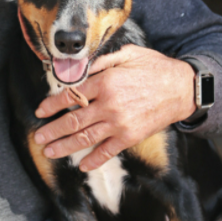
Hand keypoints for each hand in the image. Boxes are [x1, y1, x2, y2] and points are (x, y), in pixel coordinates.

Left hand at [33, 45, 195, 171]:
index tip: (40, 111)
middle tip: (38, 137)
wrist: (183, 88)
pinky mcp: (131, 137)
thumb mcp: (126, 54)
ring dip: (64, 147)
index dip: (52, 105)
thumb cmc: (153, 67)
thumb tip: (78, 67)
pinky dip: (94, 160)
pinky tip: (82, 165)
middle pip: (73, 120)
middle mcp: (109, 105)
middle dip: (52, 130)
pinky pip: (108, 151)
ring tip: (49, 152)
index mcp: (105, 83)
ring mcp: (119, 124)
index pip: (70, 96)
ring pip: (85, 138)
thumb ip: (100, 61)